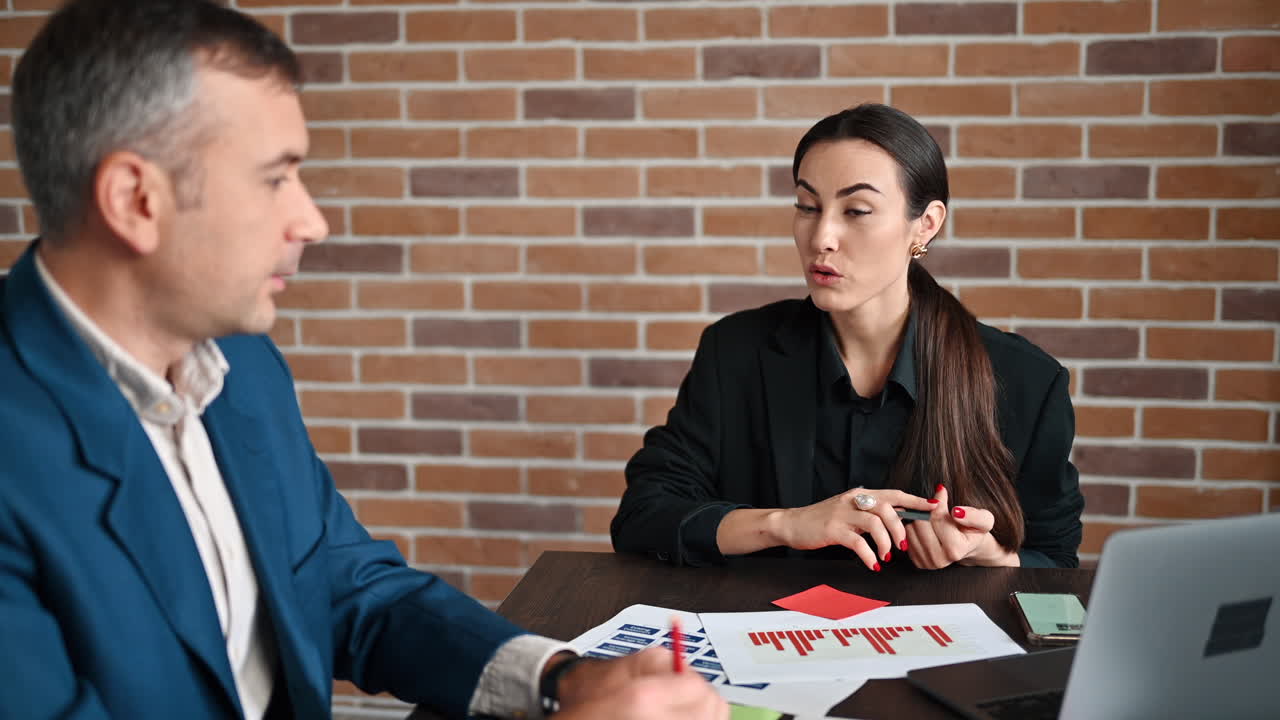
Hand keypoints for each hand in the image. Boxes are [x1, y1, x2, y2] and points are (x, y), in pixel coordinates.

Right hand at [556, 647, 727, 719]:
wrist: (570, 715)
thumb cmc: (591, 692)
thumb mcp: (629, 663)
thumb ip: (665, 660)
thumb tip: (689, 667)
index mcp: (646, 698)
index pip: (700, 688)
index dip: (696, 681)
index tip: (688, 681)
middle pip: (711, 710)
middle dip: (704, 700)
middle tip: (690, 696)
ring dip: (701, 714)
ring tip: (685, 710)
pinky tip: (678, 716)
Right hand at [776, 487, 935, 571]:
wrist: (792, 523)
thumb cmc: (822, 520)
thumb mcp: (849, 511)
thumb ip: (870, 512)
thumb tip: (897, 519)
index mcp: (860, 494)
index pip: (893, 493)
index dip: (914, 499)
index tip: (932, 506)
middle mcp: (853, 500)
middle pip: (887, 508)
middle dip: (900, 528)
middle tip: (903, 546)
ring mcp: (842, 514)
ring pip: (874, 523)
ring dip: (885, 543)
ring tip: (887, 557)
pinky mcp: (832, 529)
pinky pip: (857, 542)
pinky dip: (868, 555)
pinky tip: (872, 564)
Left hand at [905, 485, 1018, 568]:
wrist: (969, 546)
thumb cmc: (975, 530)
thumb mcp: (984, 520)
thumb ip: (974, 515)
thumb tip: (957, 512)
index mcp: (955, 550)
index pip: (936, 518)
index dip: (938, 502)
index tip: (941, 493)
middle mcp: (939, 560)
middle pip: (920, 523)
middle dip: (927, 511)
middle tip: (935, 507)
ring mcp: (927, 563)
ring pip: (910, 529)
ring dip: (918, 518)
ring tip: (931, 517)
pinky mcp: (917, 562)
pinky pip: (906, 537)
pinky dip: (912, 527)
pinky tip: (925, 526)